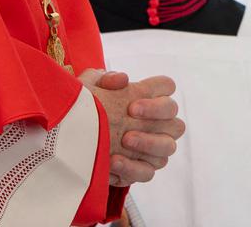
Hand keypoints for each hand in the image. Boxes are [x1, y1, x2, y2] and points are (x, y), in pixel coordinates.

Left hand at [80, 70, 184, 185]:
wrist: (76, 142)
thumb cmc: (89, 110)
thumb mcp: (89, 91)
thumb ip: (105, 79)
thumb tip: (122, 79)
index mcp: (149, 98)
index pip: (167, 87)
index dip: (157, 91)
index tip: (133, 103)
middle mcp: (159, 123)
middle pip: (175, 117)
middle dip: (156, 114)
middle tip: (130, 114)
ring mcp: (154, 149)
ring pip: (168, 147)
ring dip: (148, 143)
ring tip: (124, 140)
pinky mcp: (142, 170)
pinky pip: (147, 172)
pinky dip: (132, 168)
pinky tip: (113, 161)